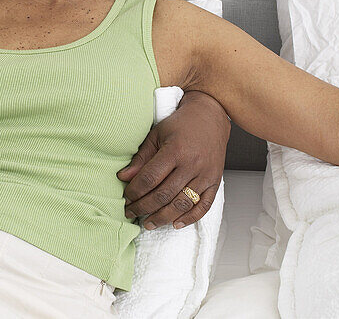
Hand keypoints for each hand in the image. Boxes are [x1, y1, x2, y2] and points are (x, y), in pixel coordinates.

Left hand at [119, 90, 229, 229]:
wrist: (210, 116)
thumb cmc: (181, 124)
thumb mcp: (156, 135)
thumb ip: (141, 158)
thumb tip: (123, 177)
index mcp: (175, 150)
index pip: (150, 178)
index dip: (135, 191)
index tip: (126, 197)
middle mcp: (192, 164)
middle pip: (164, 194)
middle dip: (144, 207)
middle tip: (131, 212)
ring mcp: (205, 174)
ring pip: (182, 204)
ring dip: (163, 217)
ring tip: (149, 223)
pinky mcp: (215, 181)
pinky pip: (204, 206)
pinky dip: (190, 218)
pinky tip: (175, 223)